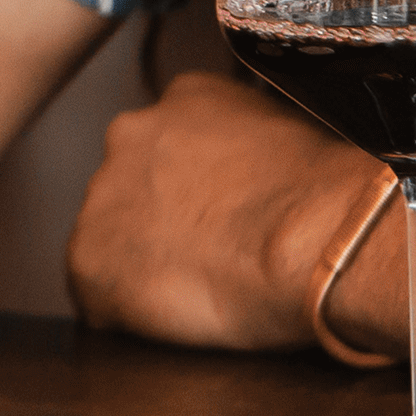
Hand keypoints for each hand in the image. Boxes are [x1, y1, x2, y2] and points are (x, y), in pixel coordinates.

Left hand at [66, 71, 381, 347]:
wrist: (316, 239)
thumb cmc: (327, 199)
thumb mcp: (298, 137)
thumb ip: (257, 147)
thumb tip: (264, 180)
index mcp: (183, 99)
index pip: (175, 145)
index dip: (201, 191)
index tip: (226, 216)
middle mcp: (128, 136)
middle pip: (137, 190)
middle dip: (166, 221)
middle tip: (216, 254)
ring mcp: (101, 198)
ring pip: (116, 241)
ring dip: (149, 264)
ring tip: (208, 288)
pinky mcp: (87, 260)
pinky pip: (103, 297)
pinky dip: (133, 314)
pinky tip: (185, 316)